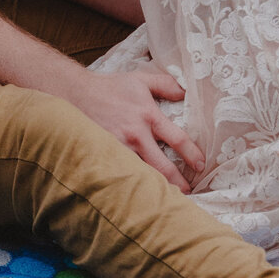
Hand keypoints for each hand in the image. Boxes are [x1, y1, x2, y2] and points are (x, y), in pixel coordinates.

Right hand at [74, 69, 203, 192]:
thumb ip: (165, 84)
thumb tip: (186, 92)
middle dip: (179, 183)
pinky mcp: (106, 154)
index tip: (201, 165)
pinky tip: (142, 192)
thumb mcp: (141, 79)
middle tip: (188, 190)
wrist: (77, 93)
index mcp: (148, 115)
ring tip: (167, 197)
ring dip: (157, 187)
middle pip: (163, 167)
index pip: (178, 139)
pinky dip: (134, 184)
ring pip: (144, 174)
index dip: (192, 155)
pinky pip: (124, 173)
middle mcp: (136, 134)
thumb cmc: (111, 87)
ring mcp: (120, 147)